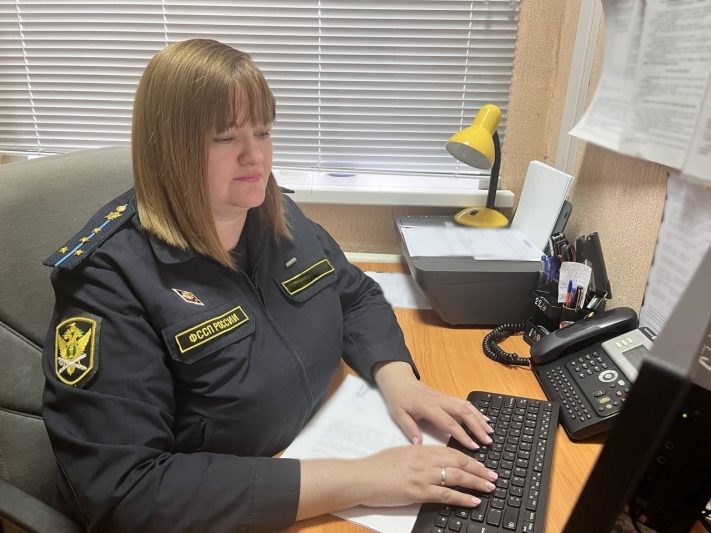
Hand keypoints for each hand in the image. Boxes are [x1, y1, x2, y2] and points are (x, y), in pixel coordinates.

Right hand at [354, 445, 497, 507]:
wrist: (362, 477)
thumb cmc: (377, 467)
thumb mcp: (401, 454)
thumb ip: (419, 456)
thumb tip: (434, 463)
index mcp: (421, 449)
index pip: (452, 452)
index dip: (470, 459)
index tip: (483, 465)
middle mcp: (424, 460)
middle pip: (459, 462)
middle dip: (479, 470)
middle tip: (493, 476)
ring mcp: (422, 475)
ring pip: (456, 477)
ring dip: (476, 483)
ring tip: (489, 487)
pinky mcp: (418, 491)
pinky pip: (445, 494)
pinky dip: (462, 497)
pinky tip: (473, 501)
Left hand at [373, 362, 493, 449]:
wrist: (399, 380)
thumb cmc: (398, 399)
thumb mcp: (398, 415)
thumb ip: (409, 429)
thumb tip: (418, 444)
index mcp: (428, 407)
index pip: (449, 423)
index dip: (462, 435)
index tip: (473, 446)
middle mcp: (440, 401)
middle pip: (463, 413)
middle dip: (477, 427)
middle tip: (488, 441)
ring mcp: (445, 397)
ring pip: (466, 406)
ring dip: (479, 418)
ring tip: (490, 431)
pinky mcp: (446, 396)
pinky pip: (464, 403)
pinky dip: (476, 410)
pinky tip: (484, 418)